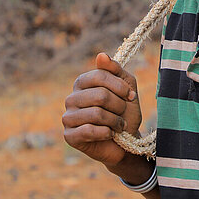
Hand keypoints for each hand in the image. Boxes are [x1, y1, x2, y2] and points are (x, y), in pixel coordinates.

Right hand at [62, 52, 142, 166]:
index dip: (119, 87)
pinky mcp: (69, 136)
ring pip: (96, 114)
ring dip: (115, 121)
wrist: (125, 143)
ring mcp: (68, 117)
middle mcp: (71, 98)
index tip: (131, 96)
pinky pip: (89, 130)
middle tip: (123, 114)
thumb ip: (116, 70)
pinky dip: (106, 133)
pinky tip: (109, 134)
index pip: (99, 76)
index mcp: (82, 83)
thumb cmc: (124, 114)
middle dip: (119, 106)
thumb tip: (101, 55)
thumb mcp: (126, 88)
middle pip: (100, 95)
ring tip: (118, 126)